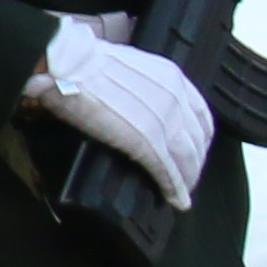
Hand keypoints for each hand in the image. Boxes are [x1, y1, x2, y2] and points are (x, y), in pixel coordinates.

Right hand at [24, 11, 213, 203]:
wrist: (67, 70)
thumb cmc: (81, 66)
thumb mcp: (121, 69)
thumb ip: (135, 87)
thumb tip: (121, 103)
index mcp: (170, 78)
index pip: (199, 113)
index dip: (198, 137)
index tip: (191, 151)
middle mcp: (176, 99)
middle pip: (198, 139)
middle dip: (195, 161)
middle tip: (186, 176)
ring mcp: (166, 122)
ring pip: (188, 158)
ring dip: (187, 178)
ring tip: (180, 192)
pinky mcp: (149, 144)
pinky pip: (169, 171)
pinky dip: (174, 188)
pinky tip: (175, 199)